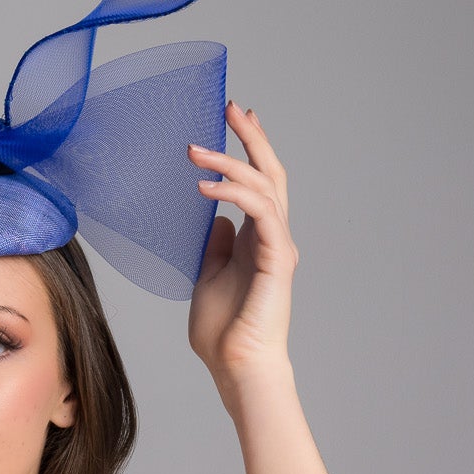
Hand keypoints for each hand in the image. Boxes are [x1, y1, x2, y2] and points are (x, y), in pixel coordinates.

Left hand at [186, 100, 298, 393]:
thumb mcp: (208, 276)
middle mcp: (272, 237)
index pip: (259, 182)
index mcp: (257, 239)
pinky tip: (205, 184)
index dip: (251, 148)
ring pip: (264, 187)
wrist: (238, 366)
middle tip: (232, 106)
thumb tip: (212, 218)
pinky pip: (259, 212)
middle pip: (269, 173)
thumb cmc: (223, 332)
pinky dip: (233, 192)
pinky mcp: (277, 258)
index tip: (237, 118)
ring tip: (196, 147)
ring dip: (231, 161)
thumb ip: (213, 246)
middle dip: (252, 137)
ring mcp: (278, 246)